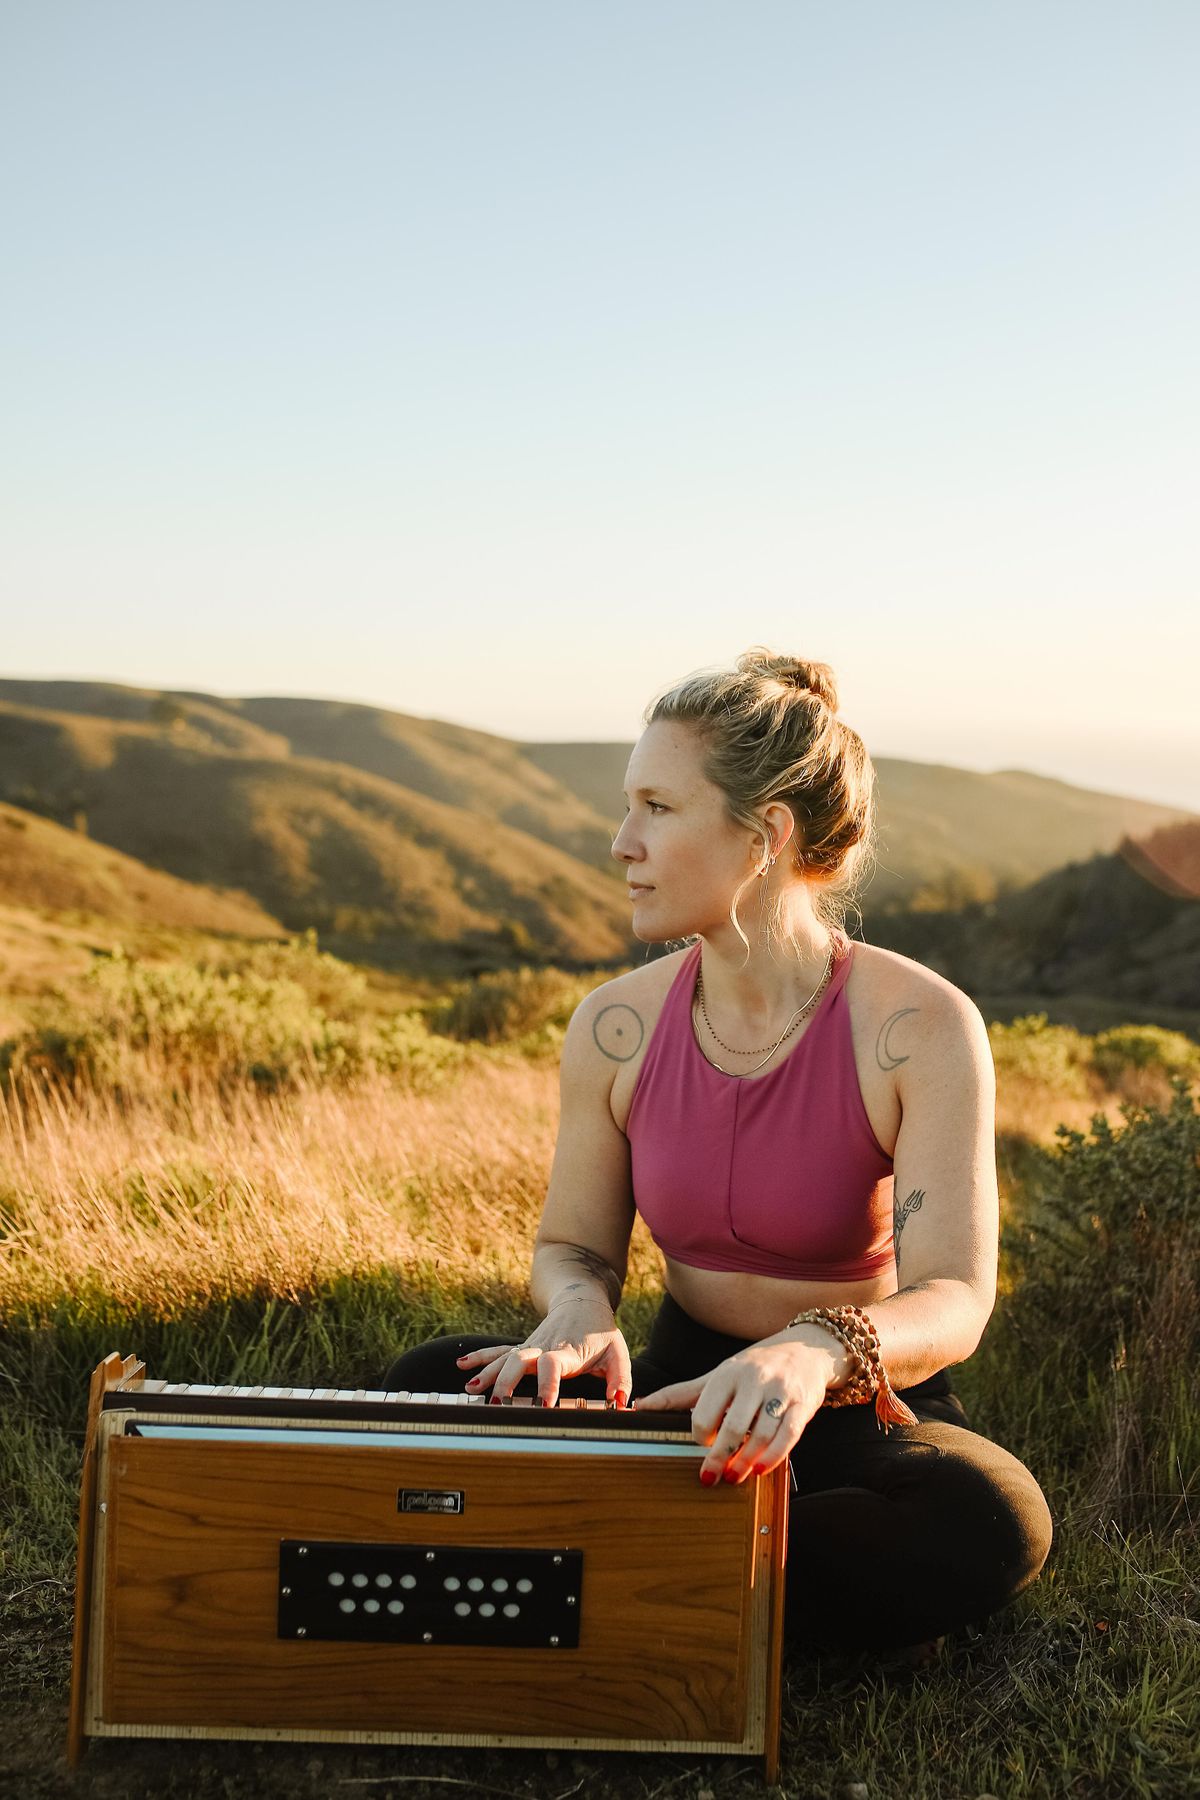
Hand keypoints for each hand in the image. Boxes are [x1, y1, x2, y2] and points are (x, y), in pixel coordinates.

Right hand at [454, 1298, 632, 1407]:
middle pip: (519, 1359)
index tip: (543, 1405)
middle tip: (499, 1403)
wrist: (582, 1300)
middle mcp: (543, 1347)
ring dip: (487, 1372)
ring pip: (504, 1357)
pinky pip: (498, 1351)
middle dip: (507, 1381)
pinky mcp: (522, 1347)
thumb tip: (621, 1405)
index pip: (553, 1365)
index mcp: (567, 1351)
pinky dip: (480, 1358)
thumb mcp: (617, 1353)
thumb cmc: (600, 1331)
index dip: (547, 1384)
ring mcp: (529, 1346)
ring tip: (472, 1390)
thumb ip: (620, 1380)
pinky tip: (462, 1367)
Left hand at [637, 1338, 830, 1483]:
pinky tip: (760, 1469)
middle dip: (720, 1456)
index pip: (705, 1410)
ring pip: (761, 1434)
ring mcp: (780, 1392)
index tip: (700, 1445)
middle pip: (733, 1426)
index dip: (700, 1435)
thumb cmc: (754, 1367)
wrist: (805, 1350)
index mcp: (728, 1373)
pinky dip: (773, 1457)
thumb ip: (681, 1394)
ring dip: (745, 1461)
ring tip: (734, 1476)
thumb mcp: (718, 1375)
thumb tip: (639, 1406)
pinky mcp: (802, 1405)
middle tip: (710, 1477)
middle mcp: (754, 1380)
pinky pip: (788, 1436)